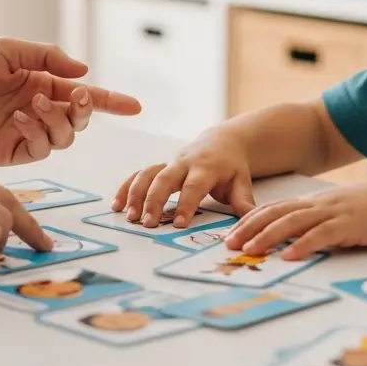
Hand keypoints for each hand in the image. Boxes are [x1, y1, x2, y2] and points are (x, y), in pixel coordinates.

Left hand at [0, 37, 140, 165]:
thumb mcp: (7, 50)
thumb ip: (47, 58)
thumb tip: (83, 72)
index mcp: (37, 82)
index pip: (81, 94)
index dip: (110, 101)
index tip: (135, 106)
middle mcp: (36, 109)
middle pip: (79, 118)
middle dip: (85, 108)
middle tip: (75, 97)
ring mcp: (24, 133)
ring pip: (65, 136)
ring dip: (58, 119)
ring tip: (35, 104)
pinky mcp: (10, 153)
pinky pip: (41, 149)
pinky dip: (39, 133)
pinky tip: (21, 118)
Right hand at [113, 132, 255, 227]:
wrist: (222, 141)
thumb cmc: (232, 166)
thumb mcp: (242, 181)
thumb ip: (243, 200)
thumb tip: (250, 220)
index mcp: (206, 167)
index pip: (193, 186)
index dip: (185, 204)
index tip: (178, 224)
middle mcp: (184, 163)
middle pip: (165, 179)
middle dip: (154, 200)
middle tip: (148, 223)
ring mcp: (169, 163)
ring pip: (147, 174)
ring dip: (136, 194)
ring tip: (129, 216)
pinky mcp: (160, 166)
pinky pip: (139, 174)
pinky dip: (127, 187)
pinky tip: (117, 205)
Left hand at [225, 178, 366, 259]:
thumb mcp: (334, 213)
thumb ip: (314, 223)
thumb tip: (290, 242)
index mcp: (311, 202)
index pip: (272, 208)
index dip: (248, 220)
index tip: (230, 235)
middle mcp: (316, 205)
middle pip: (275, 213)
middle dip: (249, 228)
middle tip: (229, 244)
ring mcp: (331, 213)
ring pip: (293, 222)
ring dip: (268, 236)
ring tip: (250, 250)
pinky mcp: (348, 224)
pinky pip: (322, 234)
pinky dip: (303, 245)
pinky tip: (290, 256)